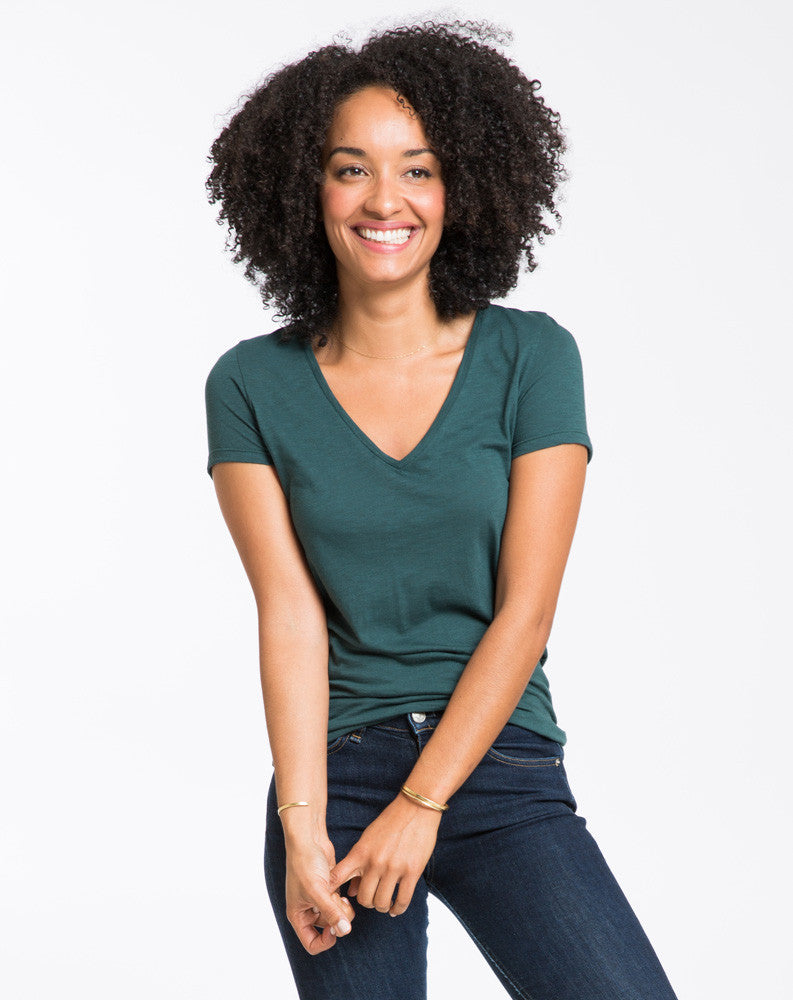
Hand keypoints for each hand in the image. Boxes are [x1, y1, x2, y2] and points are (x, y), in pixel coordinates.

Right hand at [284, 833, 356, 954]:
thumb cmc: (305, 864)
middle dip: (337, 919)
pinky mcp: (329, 889)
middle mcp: (307, 910)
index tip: (335, 927)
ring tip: (340, 895)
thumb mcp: (317, 890)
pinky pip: (340, 903)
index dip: (325, 941)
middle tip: (340, 904)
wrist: (309, 839)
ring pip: (336, 916)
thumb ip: (331, 912)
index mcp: (298, 915)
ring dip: (342, 909)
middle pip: (328, 930)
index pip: (311, 943)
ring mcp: (319, 900)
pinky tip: (343, 890)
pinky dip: (343, 899)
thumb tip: (345, 931)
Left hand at [327, 794, 441, 917]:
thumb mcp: (368, 839)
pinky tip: (396, 907)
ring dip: (382, 906)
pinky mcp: (412, 871)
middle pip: (363, 898)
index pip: (337, 877)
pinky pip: (402, 901)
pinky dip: (398, 908)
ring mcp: (393, 868)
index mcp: (360, 852)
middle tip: (371, 899)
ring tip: (385, 903)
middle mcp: (375, 862)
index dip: (330, 893)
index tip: (332, 902)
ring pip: (381, 903)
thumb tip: (351, 891)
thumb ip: (358, 865)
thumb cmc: (390, 822)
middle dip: (367, 902)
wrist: (416, 808)